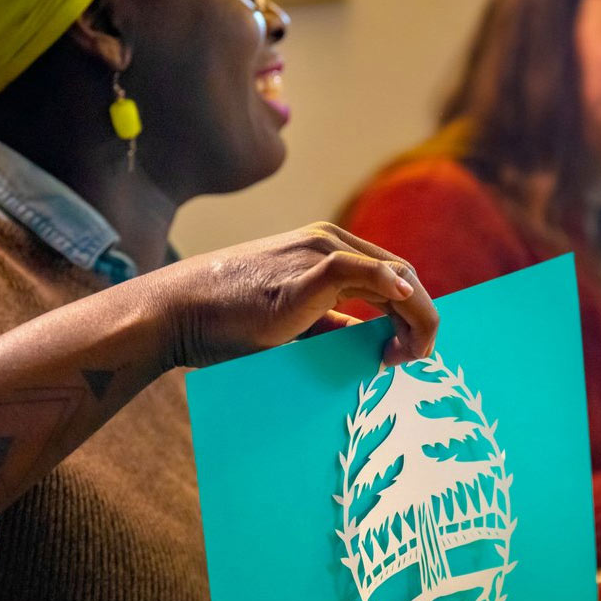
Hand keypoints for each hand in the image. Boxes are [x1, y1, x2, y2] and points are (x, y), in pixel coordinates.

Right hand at [155, 223, 437, 367]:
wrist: (180, 311)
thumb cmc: (229, 319)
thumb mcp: (294, 322)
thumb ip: (333, 324)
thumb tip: (373, 342)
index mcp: (326, 249)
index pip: (392, 276)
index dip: (411, 314)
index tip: (404, 353)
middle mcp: (328, 242)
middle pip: (402, 275)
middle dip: (421, 319)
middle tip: (412, 358)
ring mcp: (317, 251)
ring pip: (393, 275)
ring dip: (416, 316)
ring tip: (410, 354)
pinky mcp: (305, 271)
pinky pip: (360, 270)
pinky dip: (390, 286)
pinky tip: (406, 305)